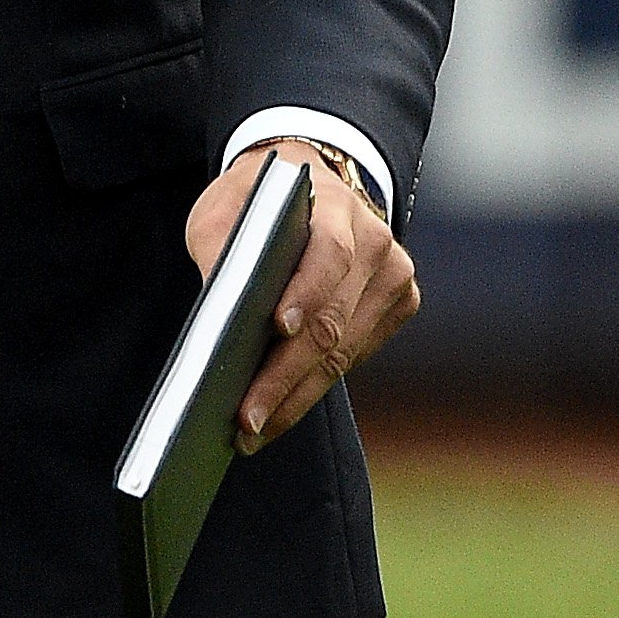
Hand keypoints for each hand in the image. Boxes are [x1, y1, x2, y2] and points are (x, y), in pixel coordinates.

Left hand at [184, 141, 418, 455]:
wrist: (307, 187)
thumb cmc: (257, 202)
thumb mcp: (225, 207)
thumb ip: (221, 248)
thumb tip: (220, 313)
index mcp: (336, 206)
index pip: (328, 253)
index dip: (305, 294)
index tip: (277, 329)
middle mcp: (376, 242)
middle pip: (332, 320)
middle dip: (285, 375)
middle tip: (246, 419)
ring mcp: (393, 276)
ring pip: (343, 351)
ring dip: (296, 396)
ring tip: (252, 431)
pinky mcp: (398, 305)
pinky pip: (353, 357)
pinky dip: (313, 387)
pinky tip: (278, 410)